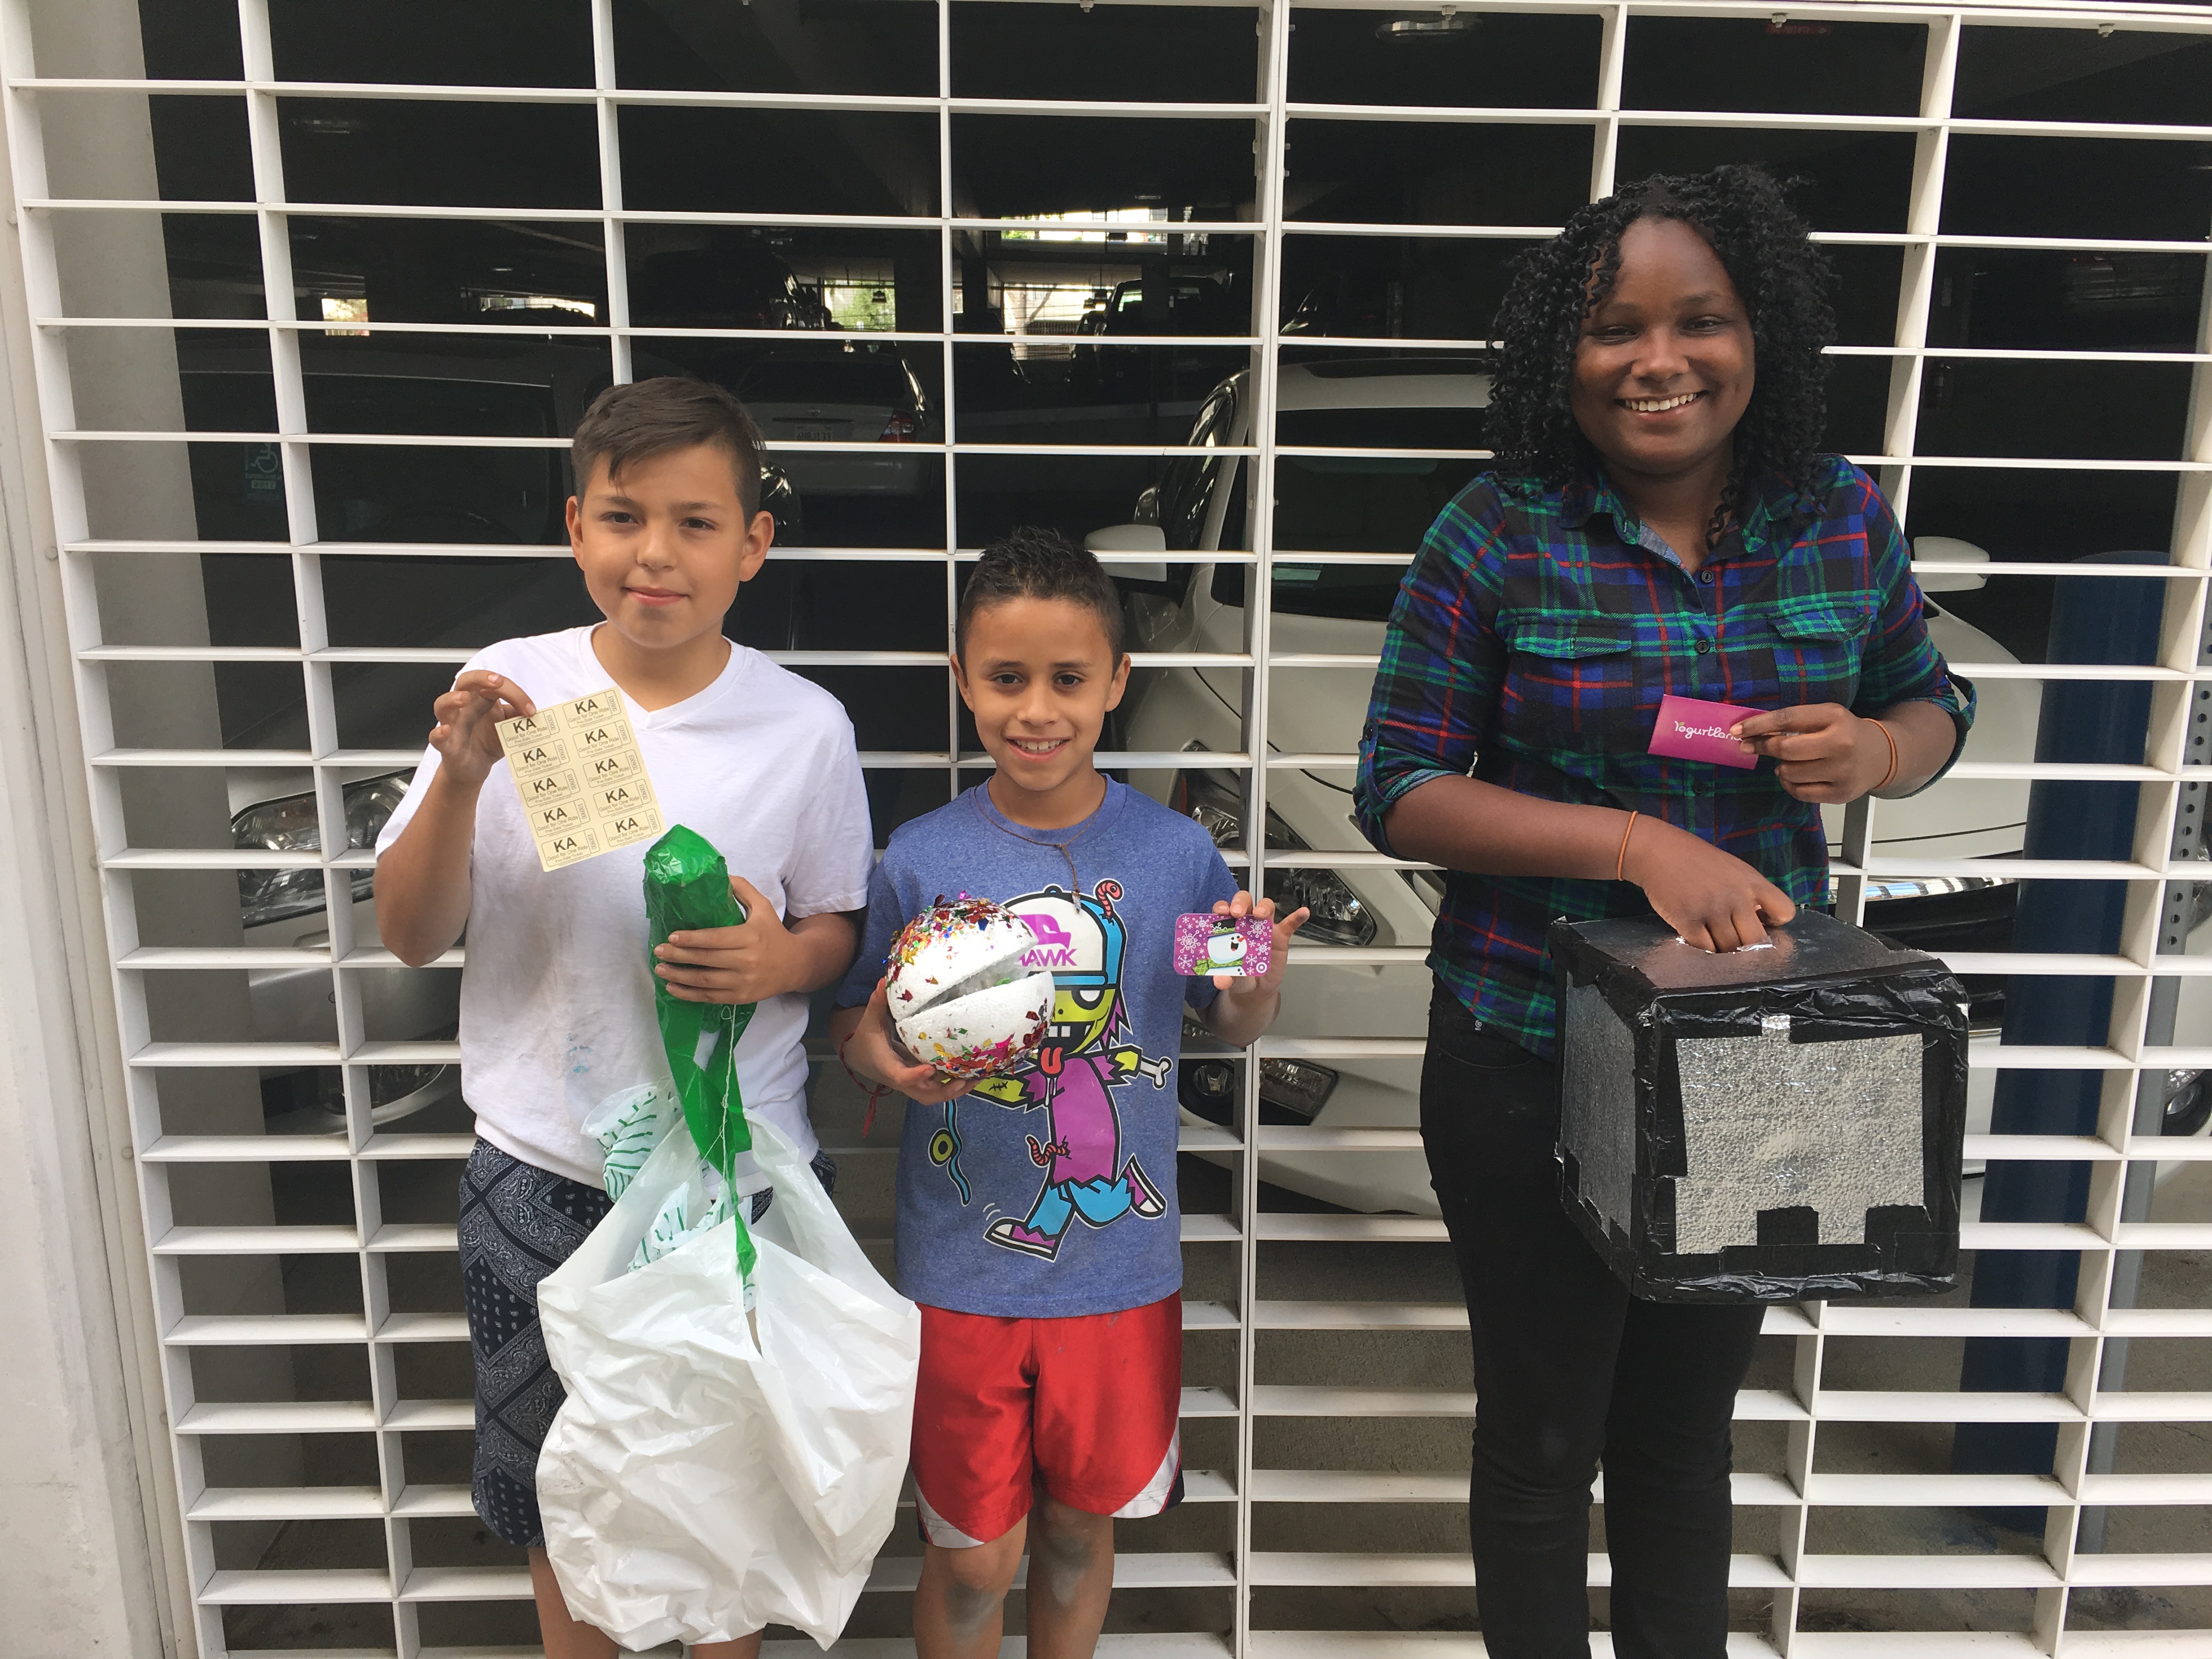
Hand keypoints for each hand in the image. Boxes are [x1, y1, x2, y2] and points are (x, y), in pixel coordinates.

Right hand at [428, 671, 535, 788]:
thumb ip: (519, 717)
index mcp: (481, 699)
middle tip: (497, 682)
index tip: (531, 710)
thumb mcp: (508, 727)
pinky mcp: (446, 745)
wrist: (474, 769)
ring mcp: (452, 725)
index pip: (494, 685)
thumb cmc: (488, 742)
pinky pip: (436, 737)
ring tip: (464, 699)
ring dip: (452, 699)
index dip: (514, 693)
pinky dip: (439, 733)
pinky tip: (445, 731)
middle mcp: (464, 707)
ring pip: (442, 705)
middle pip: (465, 682)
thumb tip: (537, 713)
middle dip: (480, 678)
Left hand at [654, 874, 810, 1004]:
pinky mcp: (740, 997)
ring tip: (660, 969)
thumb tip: (720, 875)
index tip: (671, 936)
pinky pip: (710, 997)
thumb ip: (742, 890)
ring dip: (679, 976)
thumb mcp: (763, 907)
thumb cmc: (774, 933)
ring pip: (705, 980)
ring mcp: (743, 982)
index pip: (716, 939)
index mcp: (750, 937)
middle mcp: (747, 961)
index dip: (692, 939)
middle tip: (658, 951)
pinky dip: (689, 994)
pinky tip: (673, 988)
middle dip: (678, 956)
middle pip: (706, 960)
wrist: (796, 965)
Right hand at [841, 980, 975, 1104]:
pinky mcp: (919, 1080)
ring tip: (977, 1077)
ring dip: (955, 1090)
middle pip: (924, 1095)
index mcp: (888, 1066)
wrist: (861, 1057)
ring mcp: (912, 1082)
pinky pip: (937, 1087)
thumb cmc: (866, 1039)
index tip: (929, 1069)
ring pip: (933, 1095)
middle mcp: (901, 1079)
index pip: (901, 1077)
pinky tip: (973, 1071)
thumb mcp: (870, 1021)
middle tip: (965, 1079)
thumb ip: (877, 1003)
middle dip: (945, 1091)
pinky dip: (954, 1083)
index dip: (915, 1076)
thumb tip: (883, 981)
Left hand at [1211, 890, 1309, 993]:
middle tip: (1238, 912)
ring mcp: (1265, 928)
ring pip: (1266, 907)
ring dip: (1263, 907)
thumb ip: (1225, 978)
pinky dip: (1297, 917)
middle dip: (1240, 903)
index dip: (1222, 907)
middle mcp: (1247, 924)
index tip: (1221, 911)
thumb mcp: (1231, 978)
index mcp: (1230, 929)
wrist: (1257, 988)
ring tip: (1260, 914)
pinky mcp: (1281, 936)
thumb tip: (1220, 981)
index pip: (1224, 910)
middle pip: (1244, 902)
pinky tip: (1303, 913)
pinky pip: (1290, 924)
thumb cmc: (1240, 976)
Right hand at [1622, 815, 1796, 952]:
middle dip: (1748, 946)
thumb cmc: (1695, 859)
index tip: (1761, 923)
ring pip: (1729, 948)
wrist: (1657, 851)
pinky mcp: (1687, 921)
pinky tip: (1699, 938)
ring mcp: (1711, 910)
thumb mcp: (1732, 868)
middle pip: (1756, 940)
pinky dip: (1704, 949)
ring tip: (1714, 938)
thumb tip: (1761, 921)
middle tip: (1736, 942)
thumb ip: (1749, 892)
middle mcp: (1735, 896)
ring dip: (1723, 950)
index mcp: (1751, 881)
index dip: (1776, 923)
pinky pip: (1704, 949)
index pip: (1784, 911)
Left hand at [1731, 703, 1890, 803]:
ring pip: (1789, 773)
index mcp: (1835, 717)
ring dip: (1780, 767)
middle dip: (1762, 747)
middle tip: (1750, 747)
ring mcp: (1842, 771)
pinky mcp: (1840, 793)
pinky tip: (1796, 776)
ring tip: (1789, 761)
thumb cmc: (1844, 732)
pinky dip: (1789, 784)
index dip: (1758, 725)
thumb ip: (1794, 721)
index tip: (1737, 730)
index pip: (1788, 719)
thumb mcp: (1825, 716)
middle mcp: (1841, 743)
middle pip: (1785, 749)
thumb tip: (1751, 732)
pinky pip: (1799, 792)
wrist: (1880, 756)